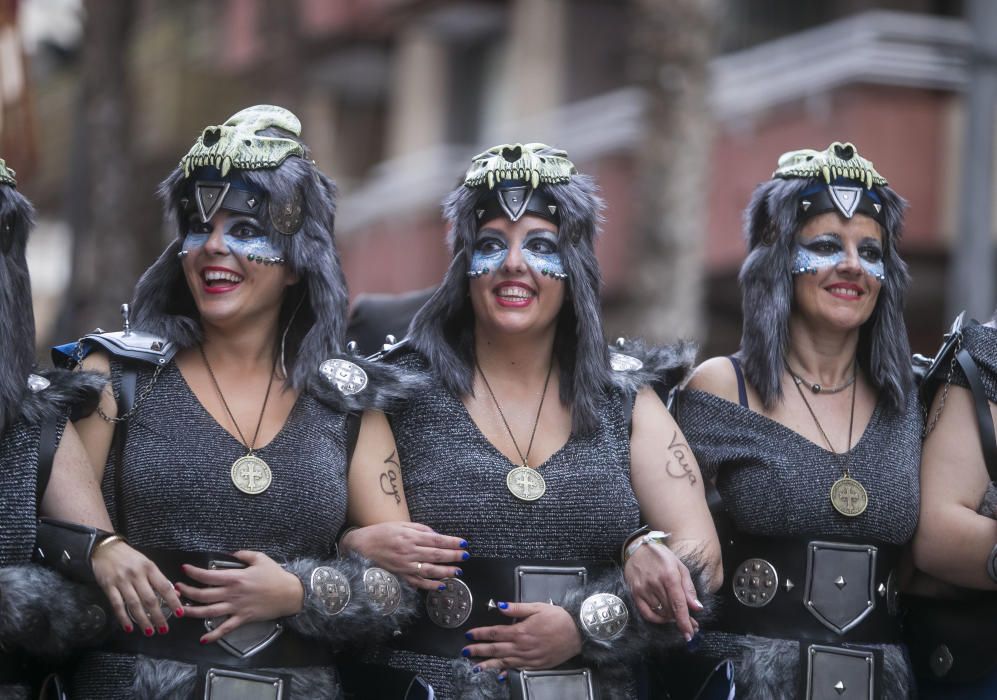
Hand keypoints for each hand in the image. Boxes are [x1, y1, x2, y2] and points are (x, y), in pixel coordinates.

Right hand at [92, 541, 183, 635]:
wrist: (106, 549)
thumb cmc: (130, 558)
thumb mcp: (147, 564)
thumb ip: (160, 579)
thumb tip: (176, 594)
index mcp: (150, 568)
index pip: (164, 586)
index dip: (173, 600)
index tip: (179, 613)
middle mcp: (137, 575)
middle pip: (150, 599)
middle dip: (158, 616)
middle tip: (164, 629)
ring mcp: (122, 581)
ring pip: (134, 604)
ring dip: (142, 620)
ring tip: (149, 632)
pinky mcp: (108, 586)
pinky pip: (117, 605)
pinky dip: (123, 618)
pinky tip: (129, 628)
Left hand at [176, 550, 303, 642]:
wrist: (290, 594)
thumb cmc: (276, 575)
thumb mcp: (261, 558)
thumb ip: (243, 555)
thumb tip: (231, 554)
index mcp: (235, 577)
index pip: (209, 575)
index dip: (194, 572)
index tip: (185, 569)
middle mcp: (232, 593)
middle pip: (203, 594)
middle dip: (187, 592)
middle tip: (176, 589)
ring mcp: (236, 607)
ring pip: (209, 612)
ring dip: (192, 612)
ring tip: (180, 610)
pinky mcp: (243, 619)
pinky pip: (225, 629)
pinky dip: (213, 635)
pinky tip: (203, 639)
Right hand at [342, 522, 467, 591]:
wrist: (361, 546)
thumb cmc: (381, 532)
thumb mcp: (401, 524)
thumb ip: (420, 529)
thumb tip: (437, 535)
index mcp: (410, 536)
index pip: (436, 540)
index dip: (452, 542)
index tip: (464, 543)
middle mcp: (409, 551)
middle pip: (436, 555)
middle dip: (453, 556)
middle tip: (465, 556)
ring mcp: (404, 565)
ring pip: (429, 570)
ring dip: (445, 572)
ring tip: (458, 572)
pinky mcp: (400, 576)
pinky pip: (417, 583)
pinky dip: (430, 585)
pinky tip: (441, 585)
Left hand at [462, 602, 581, 672]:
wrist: (578, 633)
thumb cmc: (558, 618)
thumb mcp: (537, 607)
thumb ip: (517, 609)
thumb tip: (500, 606)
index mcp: (520, 631)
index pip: (495, 633)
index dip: (480, 634)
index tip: (469, 635)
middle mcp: (522, 647)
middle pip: (496, 649)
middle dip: (479, 650)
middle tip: (465, 652)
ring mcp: (529, 658)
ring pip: (504, 662)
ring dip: (488, 664)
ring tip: (476, 667)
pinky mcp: (536, 665)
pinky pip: (518, 670)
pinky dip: (507, 673)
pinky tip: (499, 675)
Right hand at [624, 542, 701, 637]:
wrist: (638, 548)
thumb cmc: (662, 557)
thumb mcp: (680, 567)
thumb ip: (689, 588)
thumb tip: (697, 608)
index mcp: (669, 576)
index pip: (678, 604)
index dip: (684, 621)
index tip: (690, 634)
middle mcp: (655, 583)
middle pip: (670, 611)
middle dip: (681, 620)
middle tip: (690, 625)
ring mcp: (643, 589)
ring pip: (660, 613)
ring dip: (670, 618)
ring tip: (677, 616)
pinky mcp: (634, 592)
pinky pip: (646, 613)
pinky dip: (656, 619)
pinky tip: (663, 617)